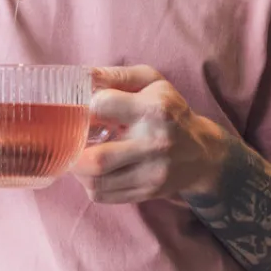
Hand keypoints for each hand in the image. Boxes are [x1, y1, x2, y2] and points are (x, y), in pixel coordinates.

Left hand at [73, 66, 220, 204]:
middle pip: (97, 159)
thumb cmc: (170, 110)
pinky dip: (89, 184)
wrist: (201, 152)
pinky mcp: (147, 192)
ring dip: (77, 169)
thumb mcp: (151, 81)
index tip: (82, 108)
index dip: (84, 106)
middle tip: (68, 139)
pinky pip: (103, 195)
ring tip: (79, 154)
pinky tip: (92, 171)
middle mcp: (153, 144)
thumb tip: (82, 76)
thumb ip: (116, 75)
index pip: (102, 106)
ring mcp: (151, 173)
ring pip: (96, 182)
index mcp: (152, 109)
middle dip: (72, 150)